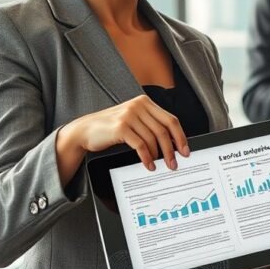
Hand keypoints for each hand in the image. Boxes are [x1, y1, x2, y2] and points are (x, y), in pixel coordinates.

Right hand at [58, 94, 189, 171]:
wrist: (85, 130)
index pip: (171, 119)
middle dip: (172, 149)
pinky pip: (140, 145)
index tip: (185, 150)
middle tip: (175, 163)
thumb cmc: (111, 128)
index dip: (180, 136)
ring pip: (153, 138)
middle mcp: (138, 105)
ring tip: (160, 166)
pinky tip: (148, 165)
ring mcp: (129, 115)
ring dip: (159, 156)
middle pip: (164, 130)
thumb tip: (173, 143)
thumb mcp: (133, 120)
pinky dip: (147, 157)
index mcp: (145, 102)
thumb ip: (150, 125)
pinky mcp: (121, 127)